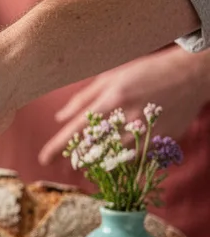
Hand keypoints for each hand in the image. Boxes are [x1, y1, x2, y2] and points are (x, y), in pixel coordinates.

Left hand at [39, 48, 209, 164]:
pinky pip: (135, 160)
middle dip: (78, 157)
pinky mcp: (161, 140)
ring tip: (91, 161)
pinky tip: (115, 161)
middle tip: (71, 160)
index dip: (58, 146)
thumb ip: (83, 98)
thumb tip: (60, 118)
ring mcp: (146, 130)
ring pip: (112, 158)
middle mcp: (128, 116)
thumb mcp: (112, 77)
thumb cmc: (146, 72)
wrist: (191, 74)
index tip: (44, 159)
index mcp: (113, 99)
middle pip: (93, 148)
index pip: (77, 128)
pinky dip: (121, 164)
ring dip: (97, 163)